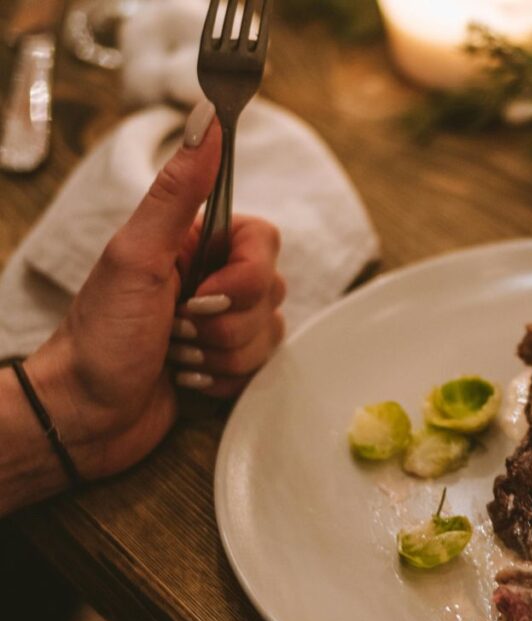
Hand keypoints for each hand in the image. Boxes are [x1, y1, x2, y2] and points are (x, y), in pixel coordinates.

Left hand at [22, 115, 284, 481]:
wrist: (84, 415)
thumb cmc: (100, 337)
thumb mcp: (135, 257)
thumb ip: (177, 191)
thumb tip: (206, 122)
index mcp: (193, 244)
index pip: (263, 241)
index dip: (246, 273)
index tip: (205, 293)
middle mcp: (214, 279)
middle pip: (273, 291)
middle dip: (227, 323)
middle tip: (178, 328)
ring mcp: (223, 323)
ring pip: (270, 334)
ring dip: (221, 354)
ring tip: (176, 357)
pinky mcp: (227, 362)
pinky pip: (260, 367)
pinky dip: (223, 380)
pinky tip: (187, 379)